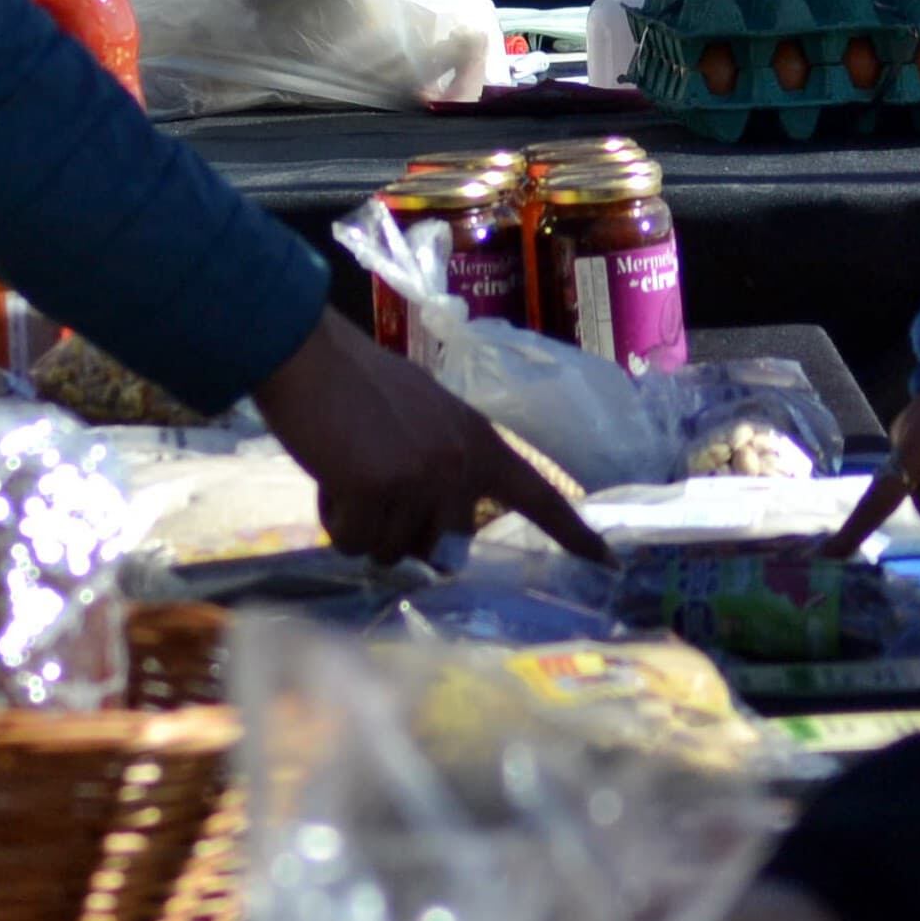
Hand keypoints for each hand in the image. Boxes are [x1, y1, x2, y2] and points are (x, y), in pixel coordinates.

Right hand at [250, 306, 608, 566]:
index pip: (538, 495)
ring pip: (389, 550)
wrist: (311, 357)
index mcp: (479, 442)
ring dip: (361, 524)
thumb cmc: (358, 383)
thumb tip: (432, 542)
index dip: (572, 533)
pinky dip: (334, 520)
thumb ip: (442, 468)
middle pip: (438, 547)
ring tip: (346, 472)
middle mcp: (460, 465)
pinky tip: (329, 476)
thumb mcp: (424, 418)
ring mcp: (421, 479)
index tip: (608, 563)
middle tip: (370, 482)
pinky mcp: (378, 490)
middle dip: (398, 530)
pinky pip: (354, 542)